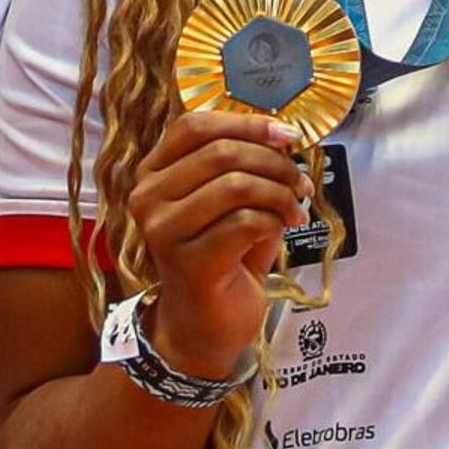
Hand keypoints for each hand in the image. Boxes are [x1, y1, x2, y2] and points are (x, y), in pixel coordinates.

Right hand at [128, 108, 311, 384]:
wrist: (204, 326)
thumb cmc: (221, 257)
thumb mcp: (230, 201)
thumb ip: (246, 165)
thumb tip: (283, 134)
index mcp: (154, 172)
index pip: (195, 125)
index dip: (246, 122)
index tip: (287, 134)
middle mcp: (148, 197)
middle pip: (221, 152)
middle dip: (274, 162)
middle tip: (300, 181)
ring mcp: (164, 230)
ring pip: (235, 184)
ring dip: (279, 192)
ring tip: (296, 208)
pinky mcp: (189, 261)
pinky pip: (244, 222)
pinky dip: (275, 219)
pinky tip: (285, 228)